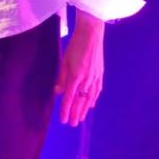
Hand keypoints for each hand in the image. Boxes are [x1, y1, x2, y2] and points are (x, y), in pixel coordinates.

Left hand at [54, 10, 104, 125]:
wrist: (91, 34)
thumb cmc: (75, 45)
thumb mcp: (64, 60)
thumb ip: (61, 77)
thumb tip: (58, 92)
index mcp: (76, 75)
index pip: (69, 98)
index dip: (65, 109)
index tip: (63, 119)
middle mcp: (87, 79)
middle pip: (80, 101)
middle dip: (75, 113)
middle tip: (71, 124)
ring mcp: (95, 78)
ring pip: (89, 98)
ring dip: (84, 109)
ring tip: (80, 118)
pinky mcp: (100, 74)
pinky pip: (97, 91)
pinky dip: (93, 99)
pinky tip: (91, 105)